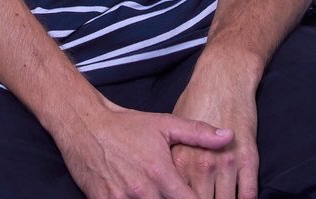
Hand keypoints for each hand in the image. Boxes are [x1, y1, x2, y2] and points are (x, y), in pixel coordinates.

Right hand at [54, 93, 232, 198]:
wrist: (85, 125)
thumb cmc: (128, 126)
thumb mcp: (166, 124)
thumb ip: (199, 134)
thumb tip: (229, 137)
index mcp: (161, 172)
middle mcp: (142, 190)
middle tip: (177, 195)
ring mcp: (121, 198)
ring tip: (159, 195)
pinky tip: (140, 198)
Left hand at [169, 49, 262, 198]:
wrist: (224, 77)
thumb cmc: (196, 102)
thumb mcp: (172, 130)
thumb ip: (170, 161)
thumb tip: (161, 182)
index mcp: (179, 160)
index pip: (179, 196)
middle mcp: (201, 165)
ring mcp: (226, 163)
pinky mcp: (248, 158)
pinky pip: (248, 193)